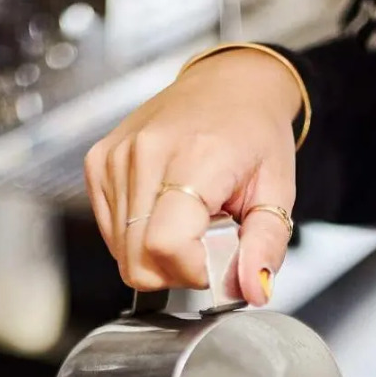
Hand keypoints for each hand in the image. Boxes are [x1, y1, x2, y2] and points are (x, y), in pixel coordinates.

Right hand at [84, 49, 301, 303]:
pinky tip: (167, 210)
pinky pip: (112, 234)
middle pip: (139, 261)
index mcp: (193, 158)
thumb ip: (267, 247)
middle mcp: (144, 154)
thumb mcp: (277, 192)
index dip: (193, 272)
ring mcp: (114, 158)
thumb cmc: (254, 134)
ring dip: (160, 253)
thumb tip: (253, 291)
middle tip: (208, 239)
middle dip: (178, 269)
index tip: (219, 258)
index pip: (166, 247)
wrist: (230, 85)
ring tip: (190, 218)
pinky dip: (140, 237)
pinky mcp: (98, 164)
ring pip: (123, 254)